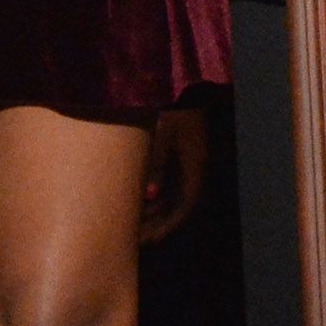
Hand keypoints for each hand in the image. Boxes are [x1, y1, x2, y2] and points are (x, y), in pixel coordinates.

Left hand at [140, 108, 209, 243]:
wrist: (184, 83)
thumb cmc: (173, 106)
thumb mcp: (163, 134)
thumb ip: (158, 164)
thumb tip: (151, 197)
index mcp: (195, 166)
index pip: (183, 209)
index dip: (165, 228)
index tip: (144, 242)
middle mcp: (194, 168)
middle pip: (177, 207)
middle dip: (156, 225)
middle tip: (132, 239)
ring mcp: (187, 161)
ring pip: (172, 196)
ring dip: (154, 212)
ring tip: (130, 223)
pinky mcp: (179, 152)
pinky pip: (168, 183)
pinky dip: (153, 196)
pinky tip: (135, 198)